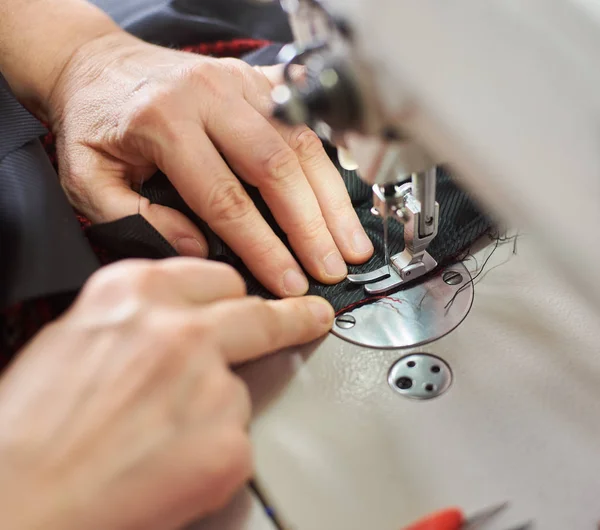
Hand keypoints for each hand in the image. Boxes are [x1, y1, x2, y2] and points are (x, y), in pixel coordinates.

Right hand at [0, 258, 332, 529]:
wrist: (20, 501)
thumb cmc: (31, 430)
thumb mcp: (77, 338)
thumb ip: (137, 318)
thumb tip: (170, 321)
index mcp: (136, 293)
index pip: (219, 277)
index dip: (236, 293)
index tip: (262, 293)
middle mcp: (181, 329)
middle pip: (258, 313)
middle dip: (290, 317)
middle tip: (310, 317)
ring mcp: (211, 384)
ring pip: (240, 385)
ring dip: (217, 406)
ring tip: (164, 435)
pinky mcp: (230, 442)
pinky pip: (236, 438)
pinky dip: (214, 451)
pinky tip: (170, 463)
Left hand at [46, 31, 373, 296]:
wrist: (98, 65)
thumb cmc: (94, 122)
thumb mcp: (88, 178)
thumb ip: (135, 218)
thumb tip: (198, 246)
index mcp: (164, 123)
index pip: (227, 199)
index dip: (263, 248)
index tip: (287, 283)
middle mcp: (210, 97)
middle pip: (277, 169)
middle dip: (310, 227)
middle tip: (330, 269)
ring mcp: (240, 84)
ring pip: (302, 145)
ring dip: (330, 199)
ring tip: (350, 243)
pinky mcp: (258, 81)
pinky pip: (304, 124)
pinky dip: (328, 163)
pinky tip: (341, 198)